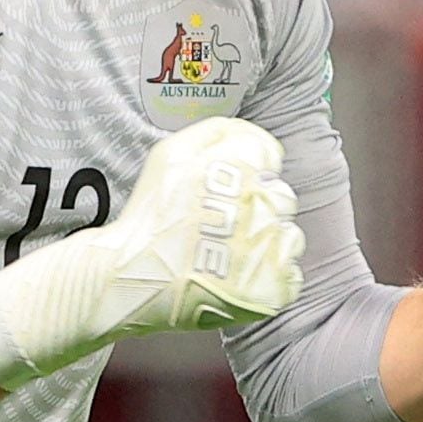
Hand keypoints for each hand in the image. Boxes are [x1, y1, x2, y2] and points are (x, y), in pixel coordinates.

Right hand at [0, 115, 303, 387]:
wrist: (131, 276)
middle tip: (221, 227)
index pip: (269, 155)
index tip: (227, 190)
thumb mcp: (172, 152)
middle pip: (281, 197)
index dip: (249, 171)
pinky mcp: (271, 288)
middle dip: (256, 207)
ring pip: (289, 236)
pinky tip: (237, 277)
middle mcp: (260, 203)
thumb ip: (218, 133)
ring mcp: (268, 249)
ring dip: (265, 241)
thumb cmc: (150, 216)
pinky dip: (269, 277)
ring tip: (227, 254)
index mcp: (240, 165)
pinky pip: (290, 275)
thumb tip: (251, 135)